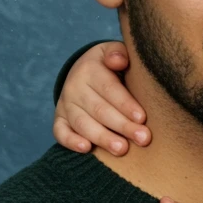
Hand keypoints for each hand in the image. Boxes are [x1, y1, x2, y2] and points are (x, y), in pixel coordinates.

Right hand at [53, 41, 149, 155]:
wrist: (86, 71)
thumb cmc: (111, 66)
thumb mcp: (115, 52)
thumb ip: (119, 53)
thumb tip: (119, 60)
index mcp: (90, 69)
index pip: (109, 89)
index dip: (125, 104)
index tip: (142, 117)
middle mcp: (75, 87)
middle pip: (99, 110)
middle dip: (122, 126)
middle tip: (143, 138)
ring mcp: (66, 104)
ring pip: (83, 124)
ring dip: (102, 137)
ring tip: (122, 149)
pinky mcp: (59, 119)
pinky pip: (60, 132)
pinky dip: (70, 141)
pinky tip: (86, 149)